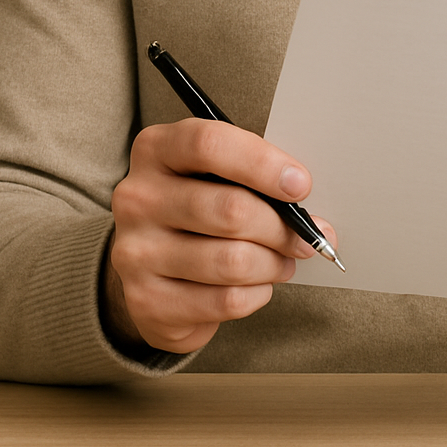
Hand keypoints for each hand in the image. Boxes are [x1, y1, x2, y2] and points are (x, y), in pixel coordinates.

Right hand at [102, 118, 335, 355]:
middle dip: (281, 228)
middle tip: (305, 238)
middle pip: (229, 209)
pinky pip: (224, 301)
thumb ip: (255, 179)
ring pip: (232, 261)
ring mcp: (136, 252)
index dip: (262, 163)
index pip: (209, 145)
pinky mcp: (146, 301)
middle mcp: (138, 198)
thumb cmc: (198, 207)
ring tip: (283, 261)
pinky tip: (257, 285)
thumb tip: (311, 215)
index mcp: (157, 150)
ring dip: (273, 264)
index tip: (300, 185)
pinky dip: (256, 294)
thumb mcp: (216, 175)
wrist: (150, 266)